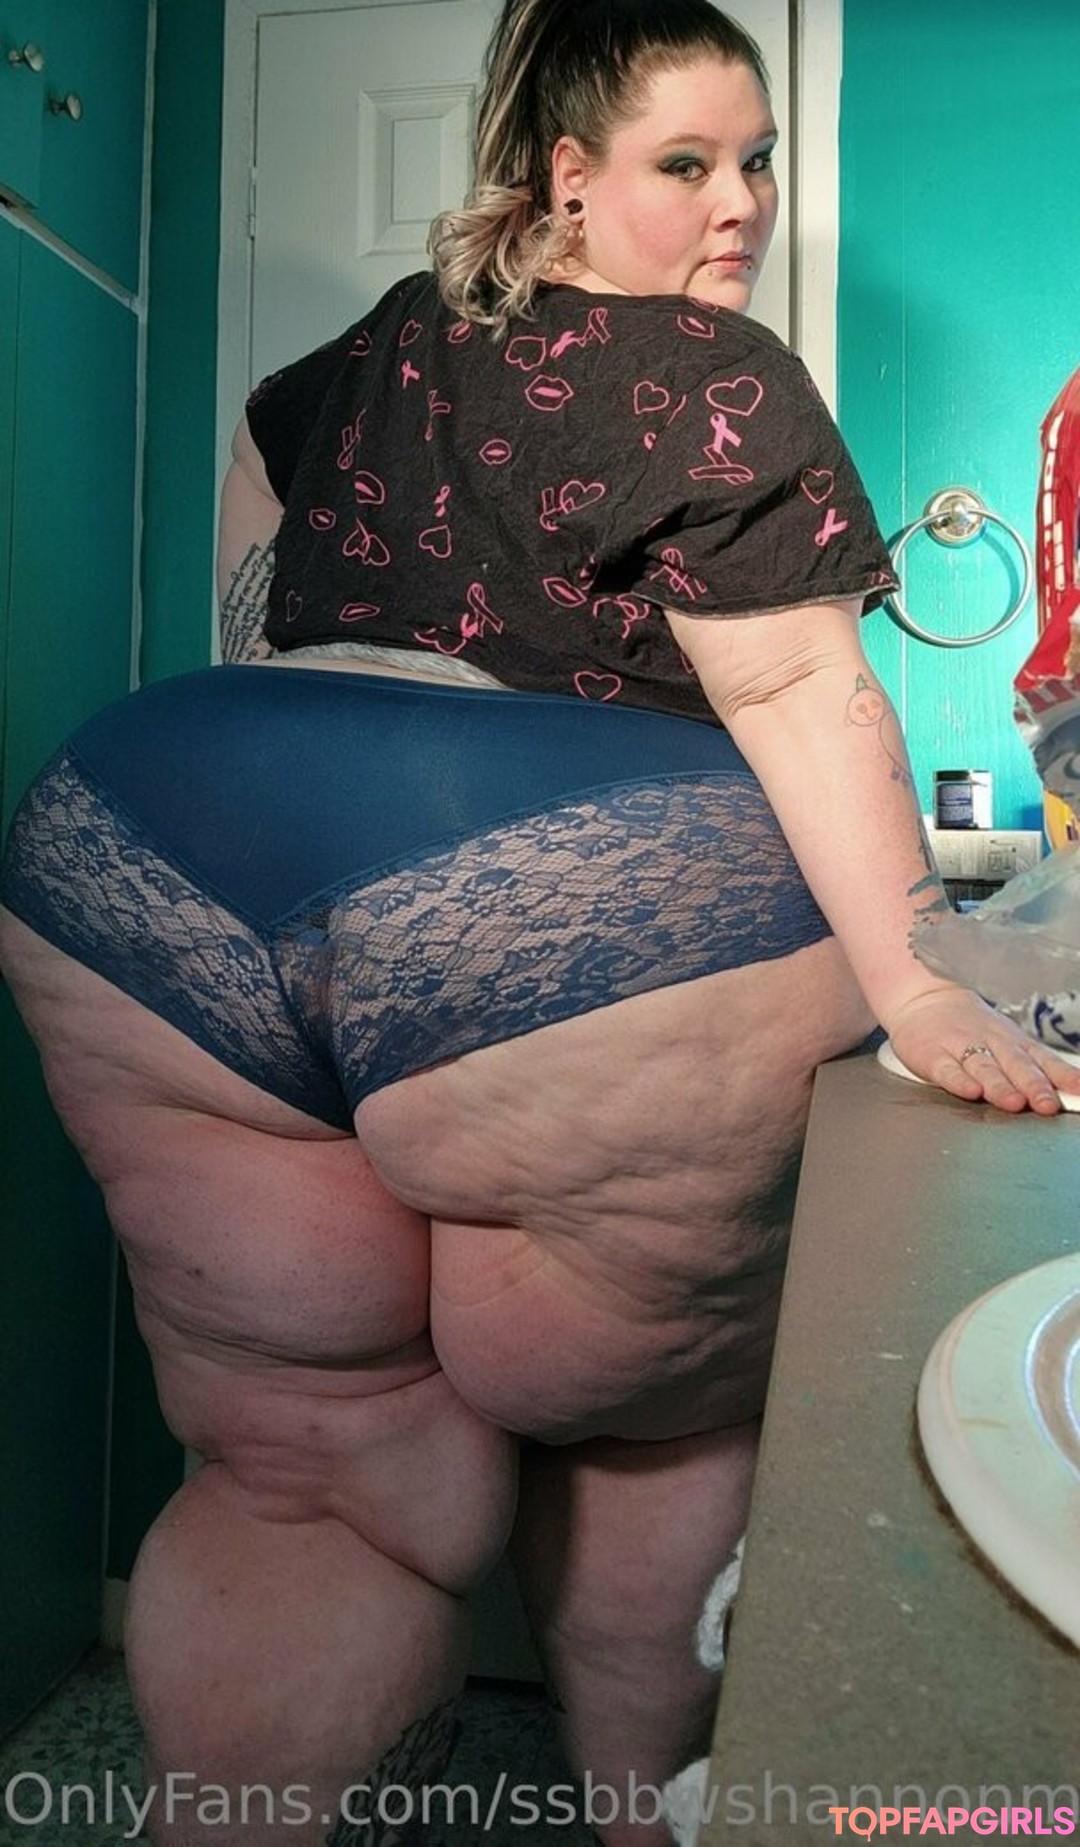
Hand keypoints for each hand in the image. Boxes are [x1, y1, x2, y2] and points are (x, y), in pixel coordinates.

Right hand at [886, 987, 1079, 1114]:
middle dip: (1033, 1086)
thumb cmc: (973, 1029)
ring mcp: (961, 1047)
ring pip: (984, 1067)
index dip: (1063, 1077)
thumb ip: (1038, 1068)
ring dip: (1000, 1086)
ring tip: (1014, 1102)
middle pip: (1016, 1065)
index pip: (1044, 1060)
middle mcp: (992, 1044)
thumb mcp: (1010, 1043)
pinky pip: (946, 1068)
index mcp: (1015, 1043)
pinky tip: (970, 1091)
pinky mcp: (932, 1054)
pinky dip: (958, 1080)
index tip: (1079, 1091)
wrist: (925, 999)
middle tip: (1047, 1105)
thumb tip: (1075, 1092)